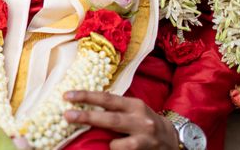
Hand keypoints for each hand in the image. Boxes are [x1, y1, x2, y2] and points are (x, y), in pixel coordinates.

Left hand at [63, 91, 177, 149]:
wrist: (173, 139)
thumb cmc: (146, 122)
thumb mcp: (133, 110)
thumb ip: (115, 108)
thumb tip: (85, 106)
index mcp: (134, 105)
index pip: (107, 98)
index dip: (87, 96)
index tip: (67, 96)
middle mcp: (140, 120)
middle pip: (110, 119)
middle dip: (87, 117)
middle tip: (67, 115)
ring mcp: (144, 138)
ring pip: (119, 144)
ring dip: (110, 145)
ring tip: (112, 145)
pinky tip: (118, 149)